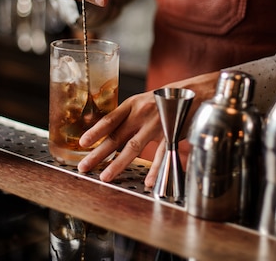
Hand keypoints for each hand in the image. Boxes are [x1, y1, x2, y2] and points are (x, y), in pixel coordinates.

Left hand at [77, 71, 220, 185]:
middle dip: (98, 154)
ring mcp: (156, 124)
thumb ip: (128, 116)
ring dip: (118, 164)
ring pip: (134, 147)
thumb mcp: (143, 101)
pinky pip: (161, 155)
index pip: (110, 119)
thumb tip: (109, 133)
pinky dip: (155, 170)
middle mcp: (142, 114)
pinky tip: (148, 182)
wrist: (193, 92)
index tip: (82, 143)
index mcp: (132, 104)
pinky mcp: (171, 134)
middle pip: (116, 137)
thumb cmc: (165, 99)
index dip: (95, 131)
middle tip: (83, 167)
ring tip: (105, 177)